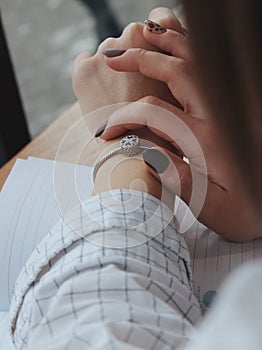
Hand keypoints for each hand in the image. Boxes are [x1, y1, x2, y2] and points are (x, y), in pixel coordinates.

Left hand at [72, 14, 181, 115]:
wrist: (139, 146)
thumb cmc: (163, 120)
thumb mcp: (176, 86)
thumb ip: (167, 64)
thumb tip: (160, 56)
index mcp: (159, 37)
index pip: (145, 32)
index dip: (144, 55)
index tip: (142, 75)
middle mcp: (130, 35)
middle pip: (124, 43)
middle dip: (126, 62)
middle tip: (131, 91)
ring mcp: (105, 52)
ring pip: (104, 55)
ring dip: (108, 71)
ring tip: (117, 99)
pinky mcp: (83, 69)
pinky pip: (83, 62)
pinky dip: (88, 75)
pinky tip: (100, 95)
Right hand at [98, 8, 261, 241]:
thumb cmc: (245, 211)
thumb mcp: (212, 208)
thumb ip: (180, 181)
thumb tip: (147, 156)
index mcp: (206, 141)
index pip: (154, 112)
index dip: (123, 117)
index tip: (106, 131)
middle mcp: (218, 117)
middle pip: (176, 72)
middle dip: (141, 60)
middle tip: (112, 57)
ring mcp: (226, 110)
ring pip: (197, 63)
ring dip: (170, 45)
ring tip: (145, 33)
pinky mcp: (231, 111)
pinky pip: (209, 72)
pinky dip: (191, 55)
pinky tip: (178, 51)